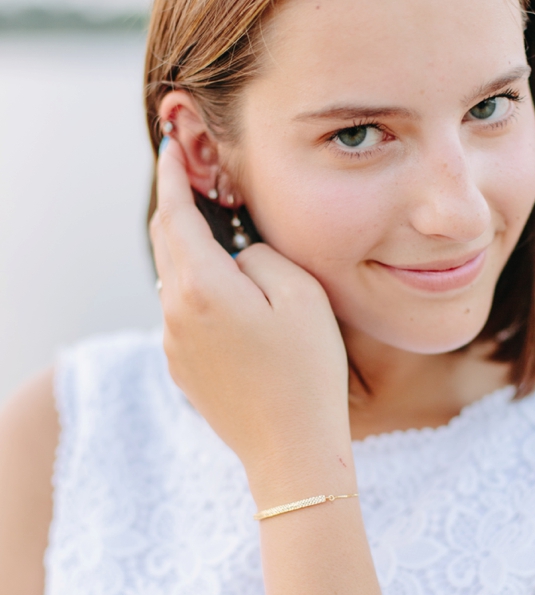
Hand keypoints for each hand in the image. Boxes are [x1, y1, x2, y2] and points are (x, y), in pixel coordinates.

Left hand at [149, 140, 351, 480]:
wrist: (291, 449)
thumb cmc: (308, 370)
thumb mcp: (302, 295)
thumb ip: (262, 256)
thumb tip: (238, 252)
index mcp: (202, 286)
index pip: (175, 213)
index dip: (172, 174)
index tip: (173, 145)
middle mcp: (175, 312)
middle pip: (166, 243)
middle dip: (175, 205)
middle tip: (192, 177)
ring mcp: (174, 343)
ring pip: (176, 281)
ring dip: (191, 252)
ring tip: (221, 237)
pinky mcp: (183, 368)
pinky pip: (185, 314)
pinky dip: (200, 291)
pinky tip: (233, 298)